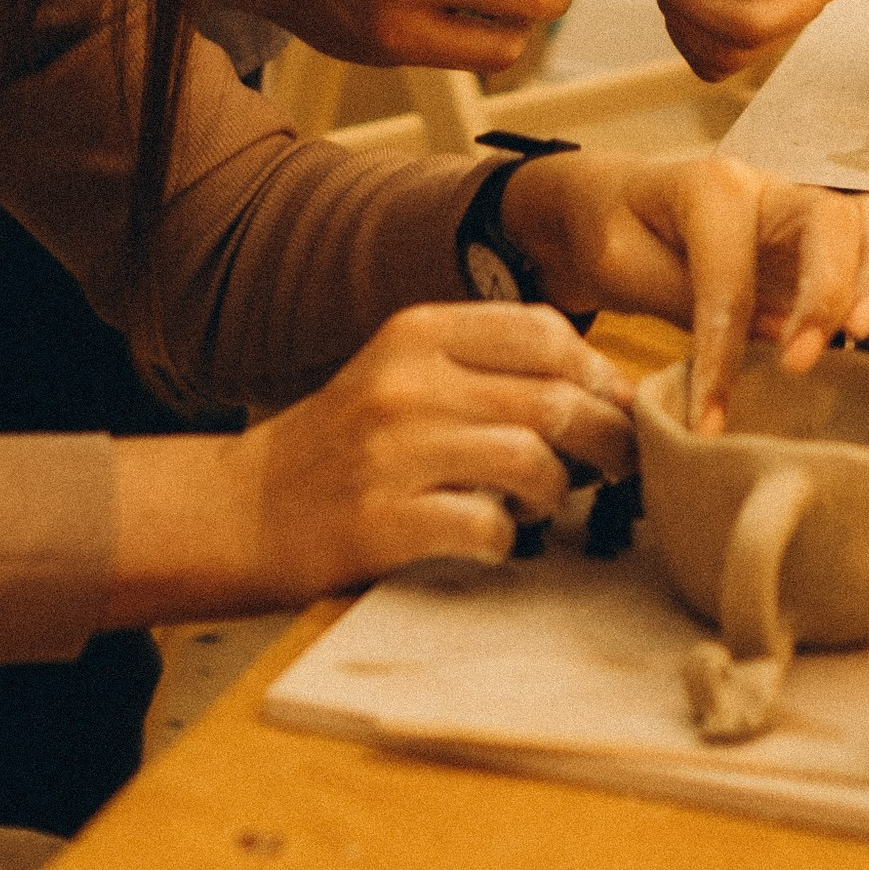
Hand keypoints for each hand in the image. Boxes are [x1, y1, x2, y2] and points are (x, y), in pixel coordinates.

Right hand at [234, 305, 636, 592]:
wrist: (248, 509)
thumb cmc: (344, 443)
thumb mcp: (401, 373)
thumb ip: (483, 367)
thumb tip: (598, 386)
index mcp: (416, 332)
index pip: (541, 330)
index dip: (597, 369)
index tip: (615, 403)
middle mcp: (407, 382)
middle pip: (551, 398)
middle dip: (606, 437)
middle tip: (621, 464)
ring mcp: (393, 452)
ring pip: (531, 461)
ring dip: (558, 491)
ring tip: (547, 503)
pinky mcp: (385, 521)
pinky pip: (488, 528)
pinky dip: (507, 539)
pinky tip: (494, 539)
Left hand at [505, 149, 868, 430]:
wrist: (617, 202)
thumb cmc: (616, 232)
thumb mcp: (619, 263)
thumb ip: (680, 297)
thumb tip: (744, 352)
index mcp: (711, 187)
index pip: (731, 273)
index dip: (723, 353)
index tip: (710, 420)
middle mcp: (768, 187)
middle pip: (831, 219)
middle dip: (828, 294)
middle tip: (805, 362)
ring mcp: (801, 207)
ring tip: (865, 341)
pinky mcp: (821, 237)